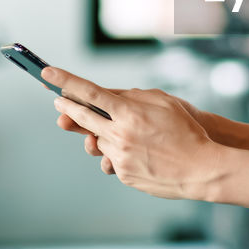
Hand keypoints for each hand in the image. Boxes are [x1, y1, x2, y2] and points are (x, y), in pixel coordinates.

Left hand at [43, 67, 220, 199]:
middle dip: (67, 107)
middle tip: (58, 100)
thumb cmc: (187, 131)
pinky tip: (140, 152)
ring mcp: (119, 157)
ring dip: (103, 134)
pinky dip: (120, 153)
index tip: (47, 74)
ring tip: (127, 134)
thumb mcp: (163, 101)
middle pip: (82, 118)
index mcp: (129, 113)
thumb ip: (133, 96)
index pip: (89, 92)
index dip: (65, 81)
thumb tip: (109, 96)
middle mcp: (119, 135)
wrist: (201, 168)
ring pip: (98, 141)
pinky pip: (112, 160)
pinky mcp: (124, 174)